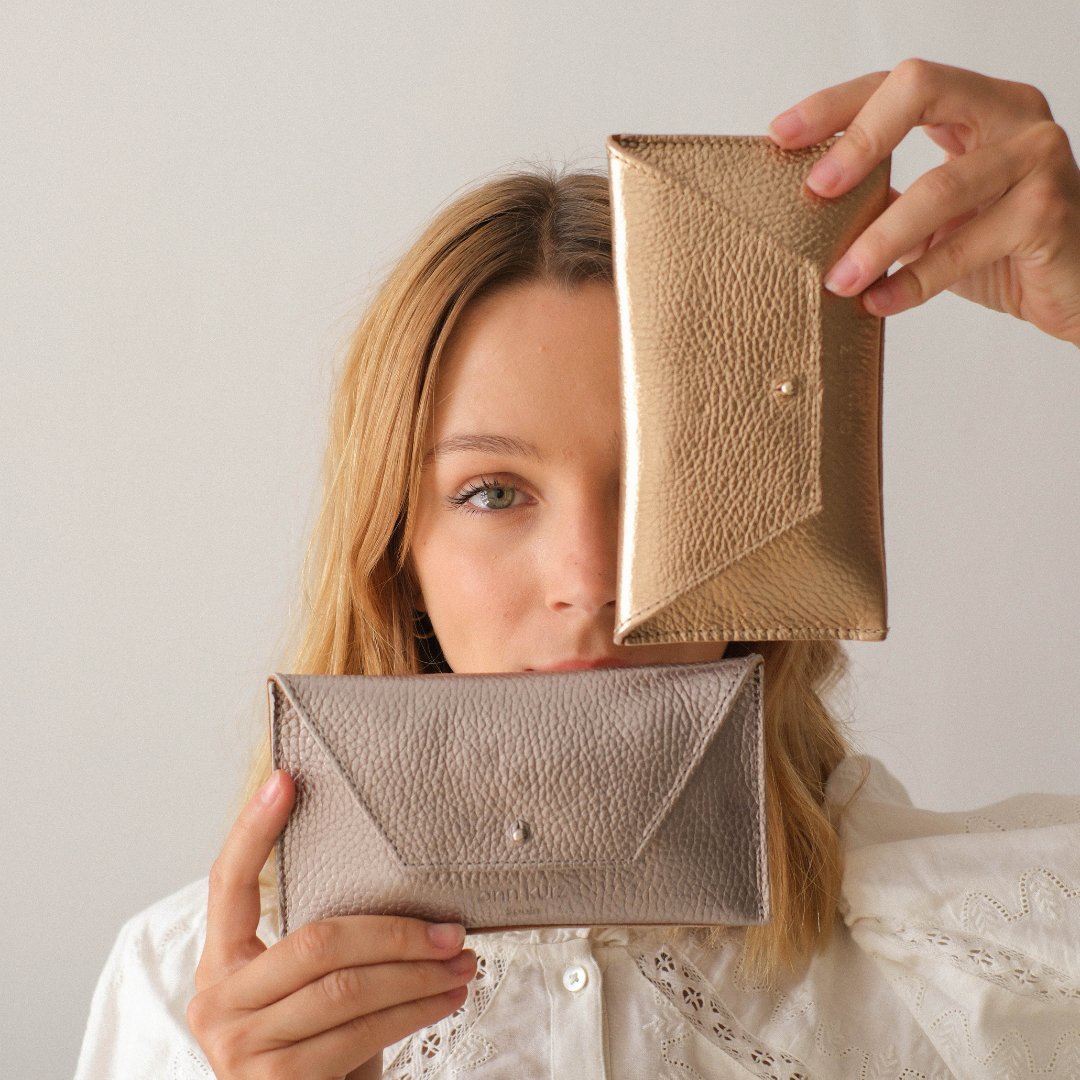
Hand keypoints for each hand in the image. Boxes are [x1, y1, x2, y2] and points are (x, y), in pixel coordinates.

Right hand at [186, 770, 477, 1079]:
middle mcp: (218, 1002)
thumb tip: (400, 886)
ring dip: (418, 973)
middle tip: (451, 927)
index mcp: (220, 964)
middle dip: (396, 931)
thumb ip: (322, 948)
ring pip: (347, 987)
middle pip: (317, 939)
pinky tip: (445, 998)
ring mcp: (241, 1046)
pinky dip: (414, 1009)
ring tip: (462, 961)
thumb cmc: (312, 1049)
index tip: (286, 779)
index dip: (254, 828)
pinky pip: (361, 1030)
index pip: (227, 882)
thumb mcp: (304, 993)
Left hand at [767, 58, 1079, 346]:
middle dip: (857, 138)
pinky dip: (914, 280)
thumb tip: (804, 207)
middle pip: (923, 88)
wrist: (1074, 289)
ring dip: (877, 239)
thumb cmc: (999, 248)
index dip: (836, 105)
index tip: (779, 134)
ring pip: (939, 185)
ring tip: (836, 280)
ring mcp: (1038, 158)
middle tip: (814, 191)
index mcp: (979, 105)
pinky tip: (879, 302)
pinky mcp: (1049, 213)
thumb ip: (884, 199)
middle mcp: (1013, 115)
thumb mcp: (933, 218)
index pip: (899, 84)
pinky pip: (964, 246)